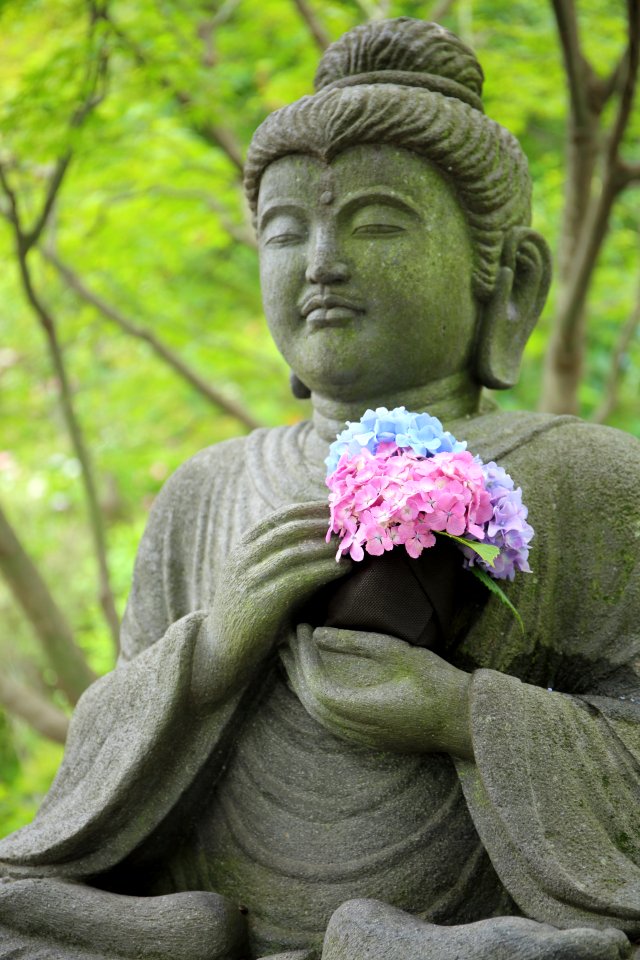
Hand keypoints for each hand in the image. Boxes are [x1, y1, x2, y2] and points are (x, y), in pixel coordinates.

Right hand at [193, 502, 350, 704]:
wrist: (223, 652)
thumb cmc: (253, 615)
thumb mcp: (263, 579)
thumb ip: (285, 560)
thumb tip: (330, 542)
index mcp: (244, 548)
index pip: (281, 517)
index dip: (313, 510)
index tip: (341, 509)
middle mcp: (244, 558)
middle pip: (289, 528)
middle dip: (324, 524)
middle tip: (354, 524)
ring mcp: (249, 579)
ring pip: (294, 551)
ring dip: (328, 546)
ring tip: (354, 546)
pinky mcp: (260, 602)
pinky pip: (297, 578)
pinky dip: (323, 570)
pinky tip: (344, 570)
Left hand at [280, 624, 473, 759]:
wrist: (464, 721)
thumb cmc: (436, 682)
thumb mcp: (397, 653)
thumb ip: (356, 643)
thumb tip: (317, 632)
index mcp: (359, 708)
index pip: (313, 682)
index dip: (302, 653)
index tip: (302, 625)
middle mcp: (354, 729)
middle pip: (308, 699)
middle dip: (294, 664)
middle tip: (288, 633)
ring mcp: (360, 738)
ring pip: (315, 712)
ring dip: (300, 681)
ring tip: (294, 651)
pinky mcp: (367, 739)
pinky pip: (328, 718)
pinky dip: (314, 696)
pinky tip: (315, 678)